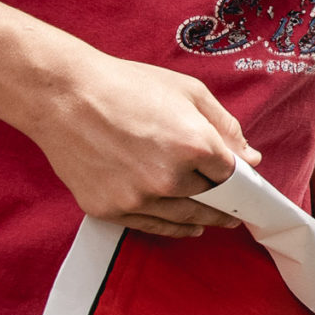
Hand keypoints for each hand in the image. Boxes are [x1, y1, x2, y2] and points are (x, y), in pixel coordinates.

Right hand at [22, 50, 255, 238]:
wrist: (64, 95)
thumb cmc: (127, 85)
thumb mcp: (189, 92)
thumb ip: (225, 127)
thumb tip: (250, 159)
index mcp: (195, 145)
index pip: (233, 174)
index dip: (241, 178)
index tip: (245, 184)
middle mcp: (169, 178)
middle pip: (211, 199)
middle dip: (225, 201)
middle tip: (236, 208)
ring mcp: (137, 197)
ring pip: (184, 218)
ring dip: (204, 220)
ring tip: (216, 220)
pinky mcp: (109, 208)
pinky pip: (150, 226)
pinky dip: (172, 228)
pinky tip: (187, 227)